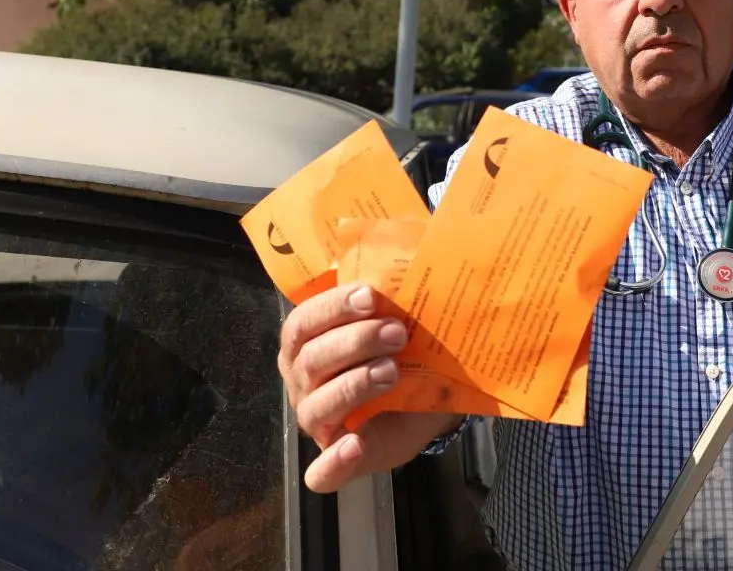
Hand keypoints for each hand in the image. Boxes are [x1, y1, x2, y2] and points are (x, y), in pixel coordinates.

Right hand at [279, 283, 461, 492]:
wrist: (429, 397)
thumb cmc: (402, 351)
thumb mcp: (396, 320)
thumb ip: (388, 298)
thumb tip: (408, 259)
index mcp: (306, 344)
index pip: (303, 323)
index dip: (332, 308)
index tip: (370, 296)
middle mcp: (303, 382)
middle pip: (311, 360)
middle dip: (354, 342)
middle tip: (396, 332)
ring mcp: (319, 422)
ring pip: (317, 407)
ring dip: (354, 385)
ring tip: (391, 371)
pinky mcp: (340, 459)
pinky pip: (323, 472)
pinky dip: (334, 463)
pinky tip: (353, 446)